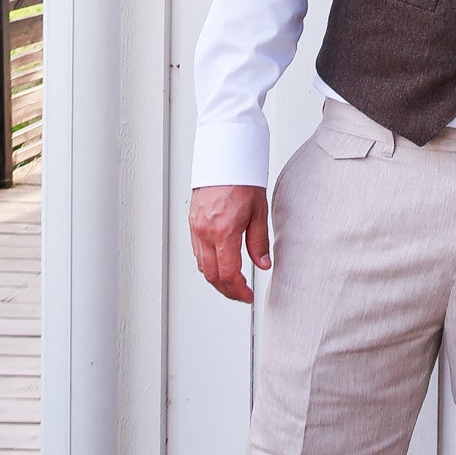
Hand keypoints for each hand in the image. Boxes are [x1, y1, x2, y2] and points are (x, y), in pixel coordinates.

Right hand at [189, 185, 270, 302]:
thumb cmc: (242, 180)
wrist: (224, 159)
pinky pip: (197, 253)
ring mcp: (195, 228)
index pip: (227, 273)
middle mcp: (205, 232)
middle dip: (227, 290)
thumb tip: (263, 265)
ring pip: (202, 266)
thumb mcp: (259, 212)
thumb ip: (259, 242)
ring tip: (233, 283)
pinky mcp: (192, 224)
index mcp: (223, 231)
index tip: (247, 295)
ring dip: (216, 279)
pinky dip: (208, 264)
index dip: (238, 290)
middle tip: (241, 294)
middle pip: (211, 276)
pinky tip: (220, 265)